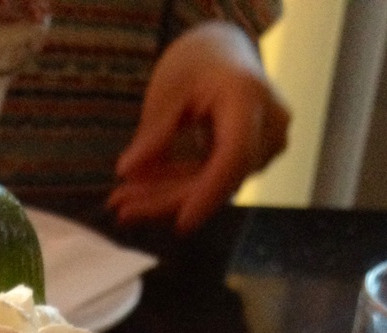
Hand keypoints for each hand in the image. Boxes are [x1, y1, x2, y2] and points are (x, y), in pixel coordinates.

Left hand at [107, 22, 290, 232]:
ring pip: (212, 186)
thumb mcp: (169, 88)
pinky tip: (137, 194)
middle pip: (217, 179)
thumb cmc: (195, 63)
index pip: (235, 156)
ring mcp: (266, 147)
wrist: (224, 55)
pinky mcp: (252, 163)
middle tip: (118, 206)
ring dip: (164, 197)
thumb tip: (126, 172)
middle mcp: (269, 126)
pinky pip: (211, 182)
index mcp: (249, 96)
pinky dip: (175, 188)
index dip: (209, 193)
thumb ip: (153, 131)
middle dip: (166, 198)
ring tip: (119, 201)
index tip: (181, 224)